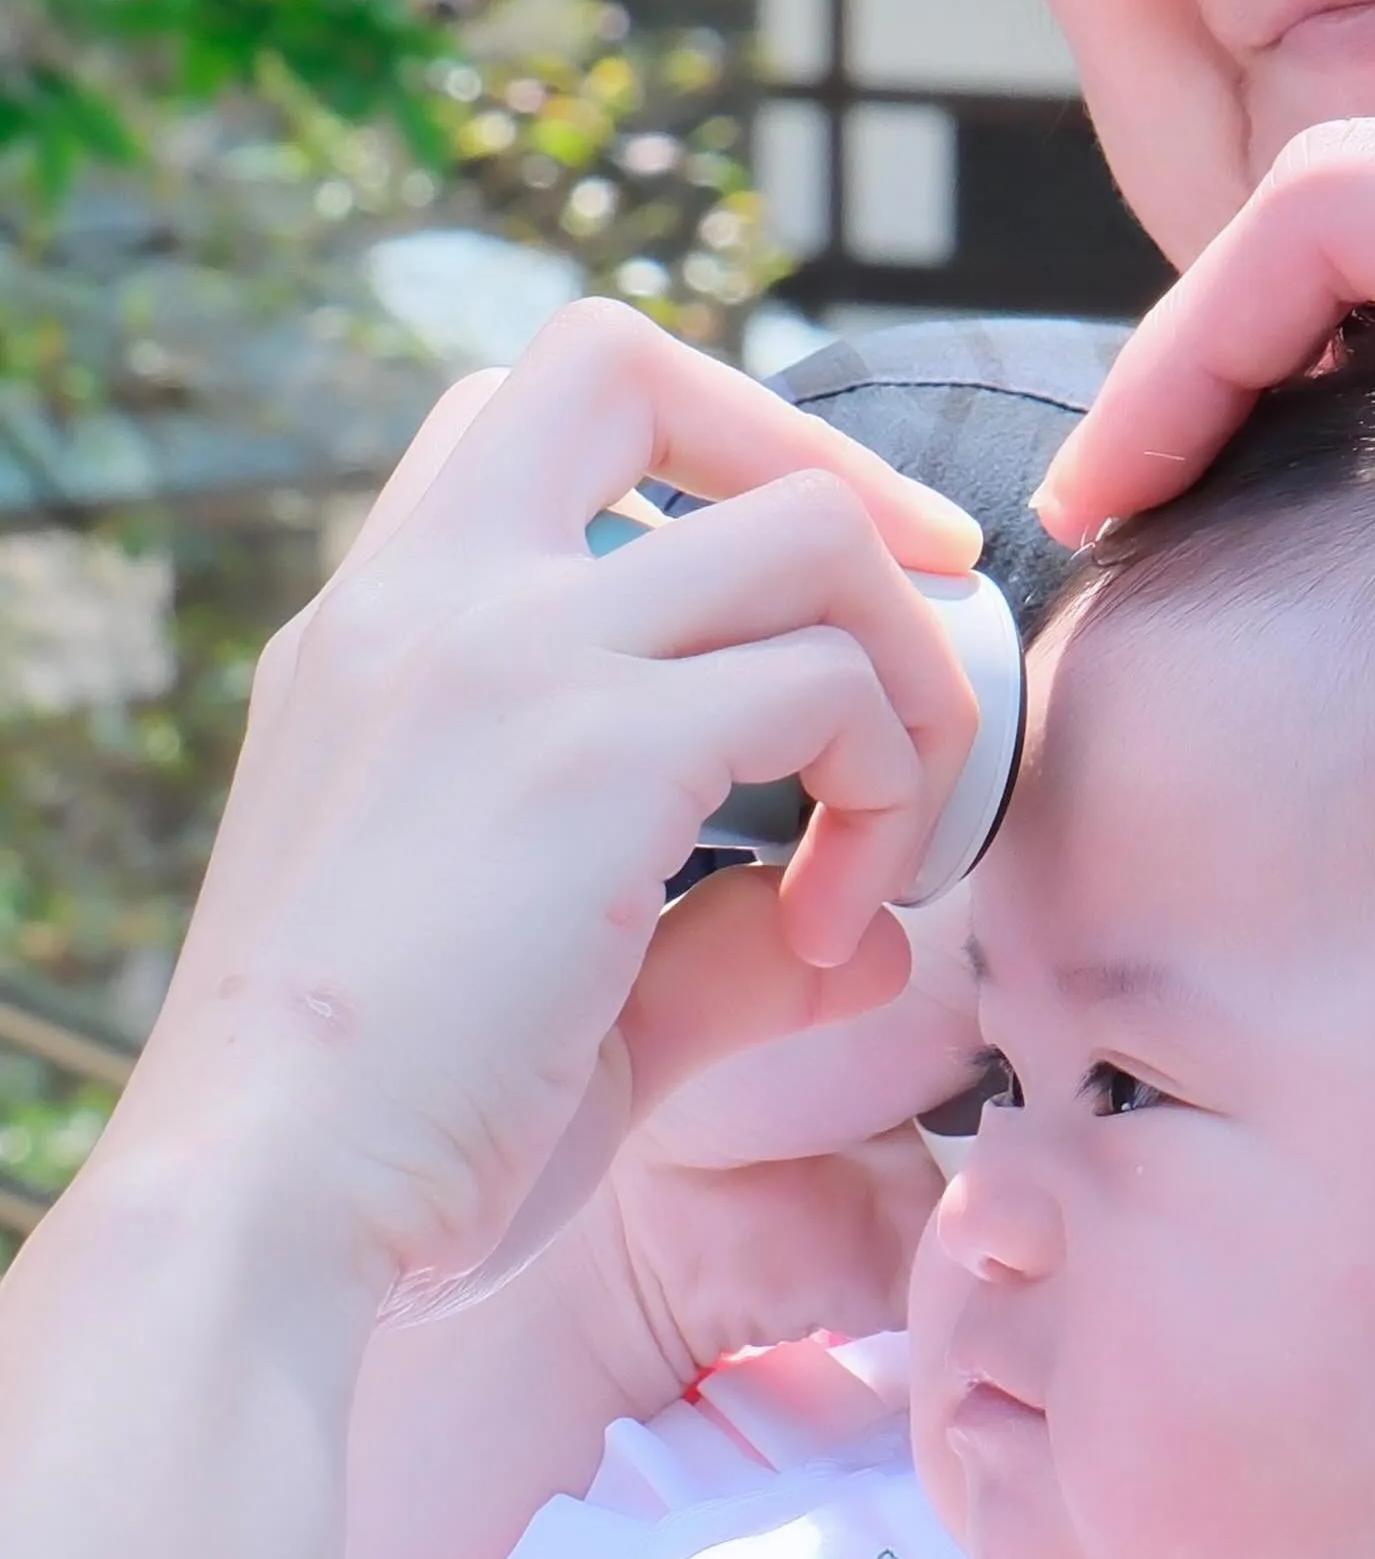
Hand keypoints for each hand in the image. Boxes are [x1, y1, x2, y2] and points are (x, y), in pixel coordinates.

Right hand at [112, 298, 984, 1305]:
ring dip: (902, 675)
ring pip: (807, 526)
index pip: (521, 420)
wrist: (267, 1198)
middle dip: (814, 456)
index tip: (795, 604)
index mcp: (372, 629)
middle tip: (924, 599)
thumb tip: (875, 942)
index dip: (691, 464)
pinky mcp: (599, 746)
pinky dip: (883, 800)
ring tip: (881, 851)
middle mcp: (426, 596)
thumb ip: (718, 941)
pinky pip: (832, 687)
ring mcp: (510, 650)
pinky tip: (832, 935)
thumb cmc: (385, 1129)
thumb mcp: (551, 984)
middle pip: (627, 360)